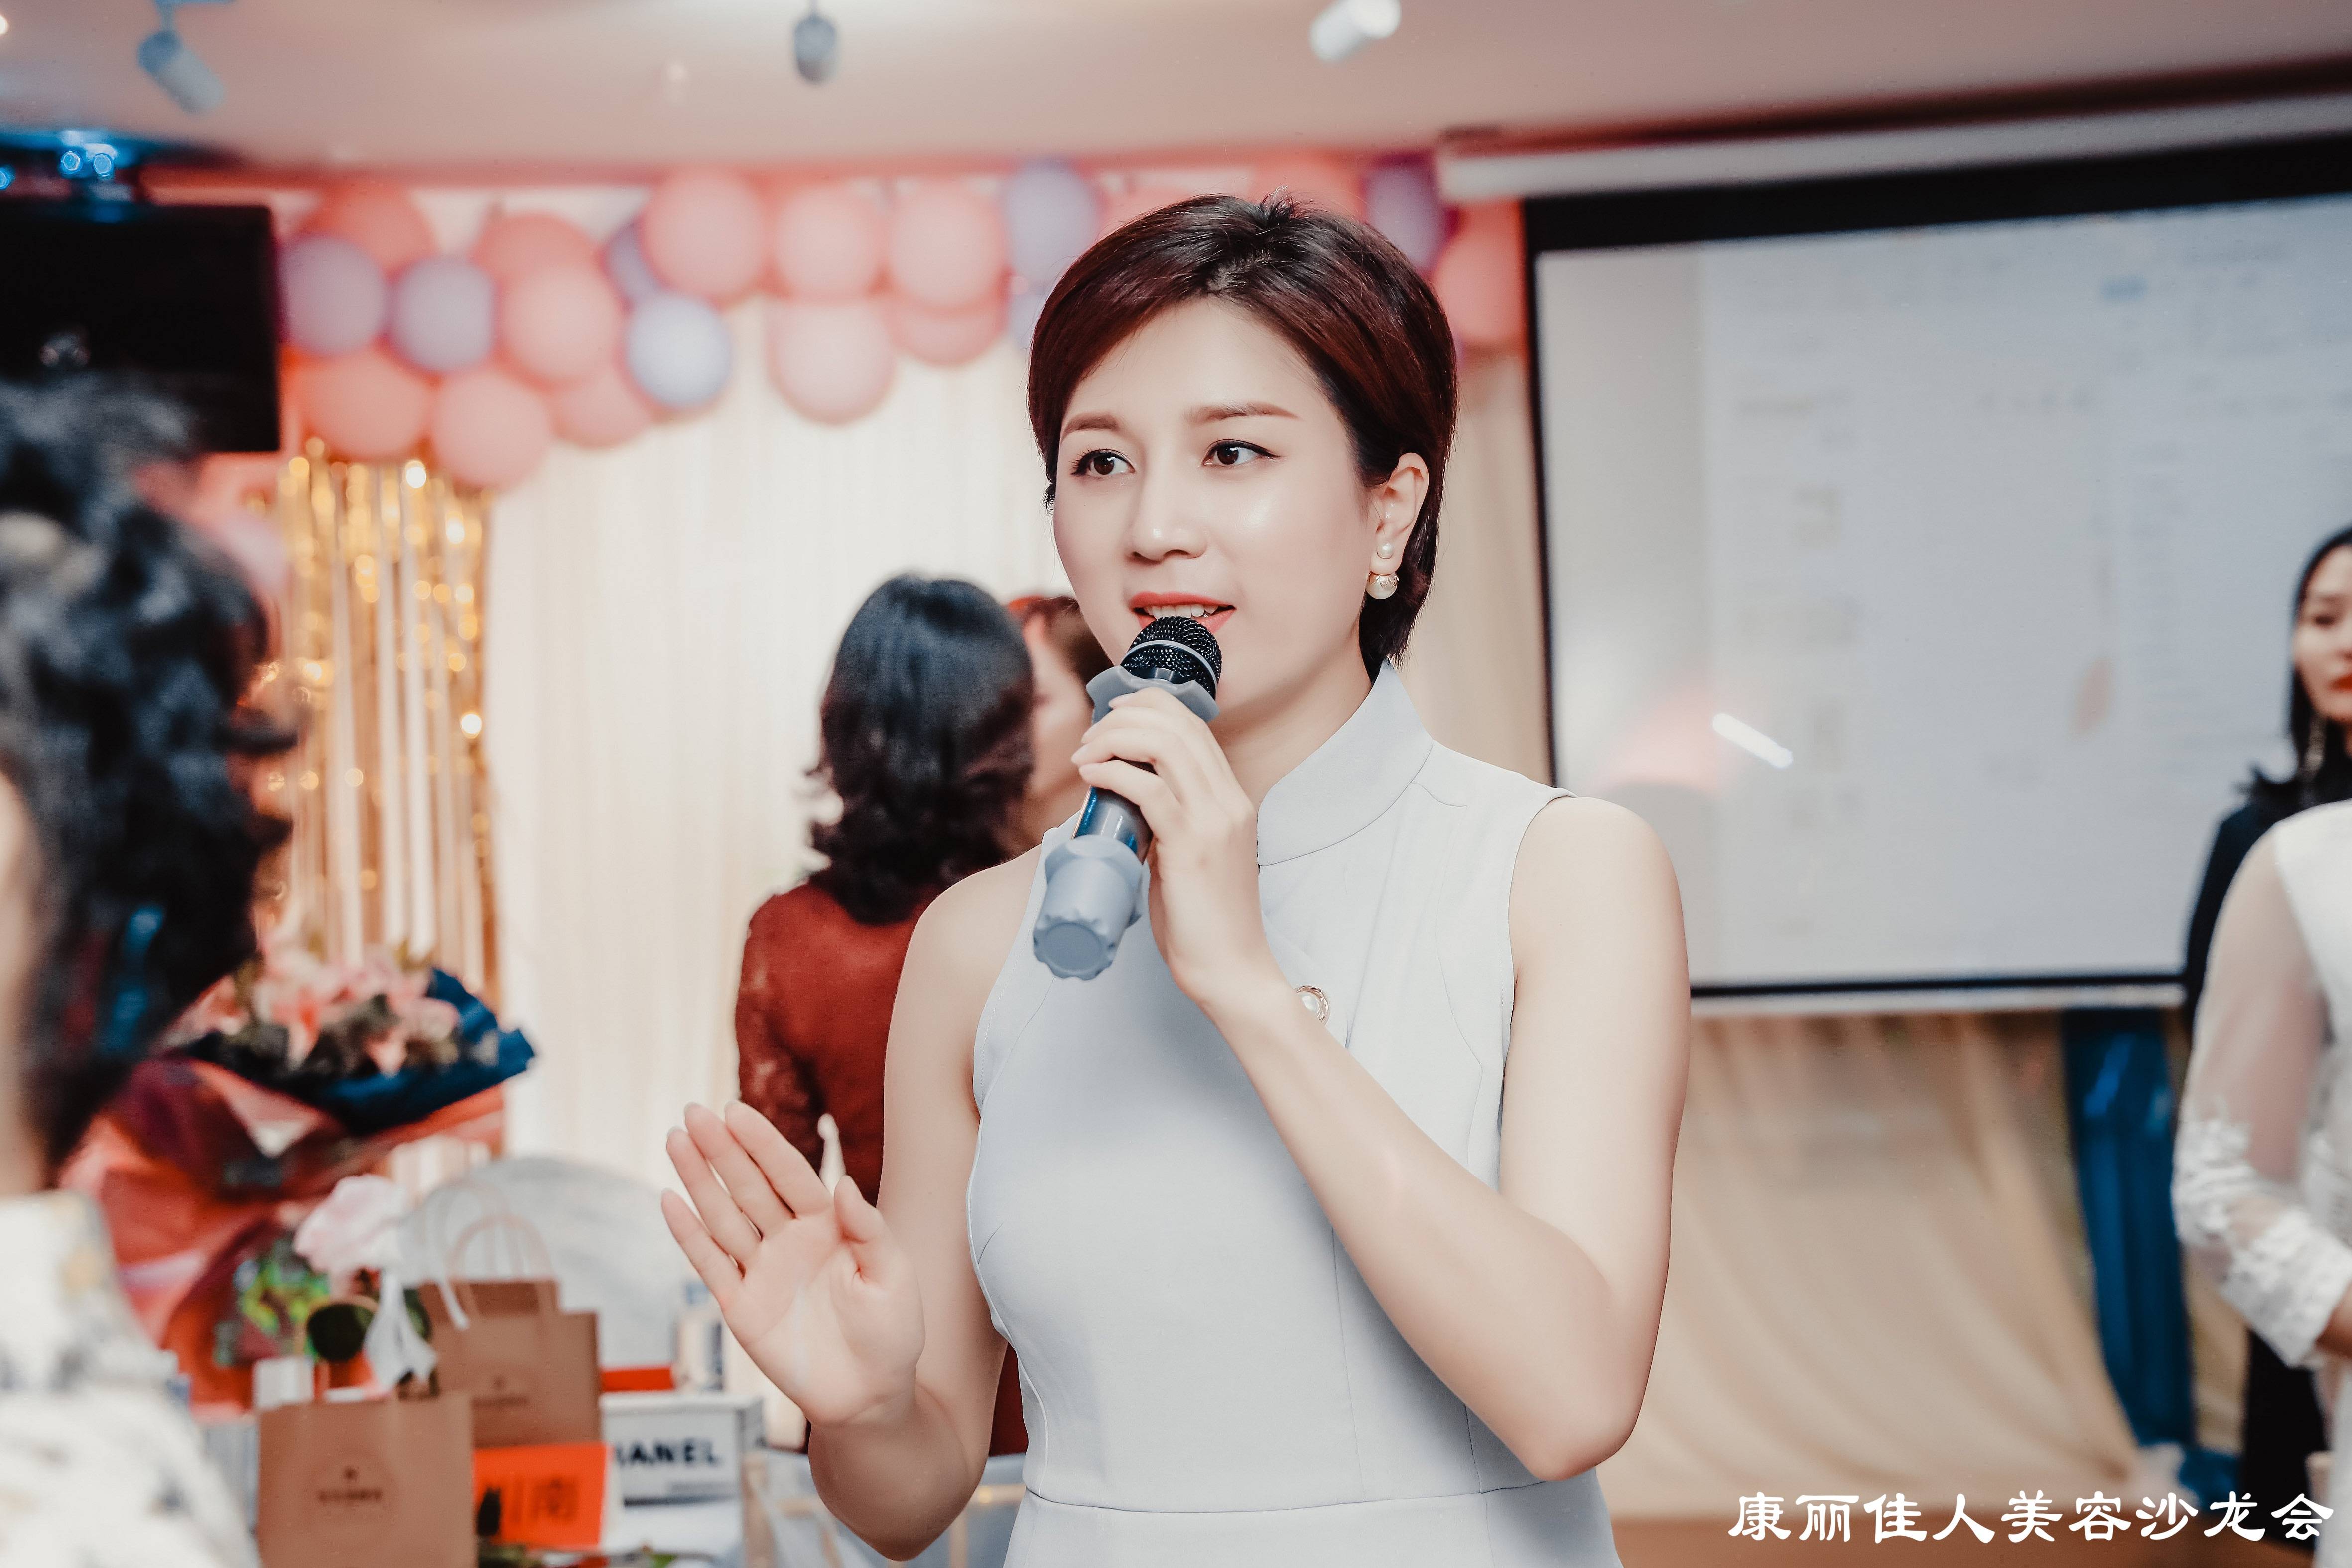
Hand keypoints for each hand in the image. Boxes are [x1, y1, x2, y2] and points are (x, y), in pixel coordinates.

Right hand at [661, 1102, 923, 1429]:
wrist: (870, 1394)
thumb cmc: (892, 1331)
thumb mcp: (893, 1276)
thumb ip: (869, 1230)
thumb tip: (845, 1184)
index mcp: (829, 1224)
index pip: (789, 1175)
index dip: (763, 1143)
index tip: (735, 1111)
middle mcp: (790, 1240)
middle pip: (749, 1187)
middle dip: (721, 1150)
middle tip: (692, 1112)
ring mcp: (763, 1271)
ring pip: (723, 1217)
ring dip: (698, 1180)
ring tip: (675, 1141)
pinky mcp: (741, 1307)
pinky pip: (711, 1264)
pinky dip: (689, 1234)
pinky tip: (670, 1200)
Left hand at [1072, 686, 1281, 1009]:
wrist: (1232, 970)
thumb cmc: (1204, 923)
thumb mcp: (1190, 857)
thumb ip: (1169, 824)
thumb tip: (1124, 804)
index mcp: (1231, 799)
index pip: (1193, 726)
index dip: (1149, 707)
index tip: (1111, 719)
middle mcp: (1229, 799)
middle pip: (1178, 722)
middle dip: (1124, 716)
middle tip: (1089, 737)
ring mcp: (1214, 819)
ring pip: (1164, 744)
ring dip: (1114, 738)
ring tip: (1085, 753)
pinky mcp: (1191, 844)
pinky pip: (1148, 789)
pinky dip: (1113, 772)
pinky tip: (1090, 777)